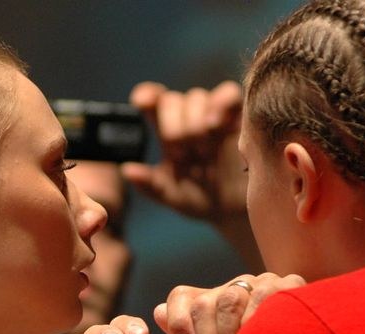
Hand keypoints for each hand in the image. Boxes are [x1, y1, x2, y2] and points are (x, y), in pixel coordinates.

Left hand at [123, 81, 246, 227]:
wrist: (233, 209)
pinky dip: (221, 104)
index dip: (146, 96)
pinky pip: (228, 95)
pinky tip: (216, 125)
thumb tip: (127, 171)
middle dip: (172, 126)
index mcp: (166, 131)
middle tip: (181, 154)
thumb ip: (150, 185)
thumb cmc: (199, 199)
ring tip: (202, 150)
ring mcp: (211, 114)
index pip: (151, 101)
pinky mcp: (236, 115)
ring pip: (197, 97)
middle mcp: (186, 117)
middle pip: (172, 100)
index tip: (143, 103)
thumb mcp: (172, 196)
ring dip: (195, 121)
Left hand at [156, 272, 306, 333]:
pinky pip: (266, 297)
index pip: (183, 298)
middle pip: (206, 303)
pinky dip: (257, 324)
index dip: (179, 322)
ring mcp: (264, 282)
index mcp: (214, 300)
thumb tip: (157, 313)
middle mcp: (237, 286)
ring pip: (230, 299)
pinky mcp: (292, 285)